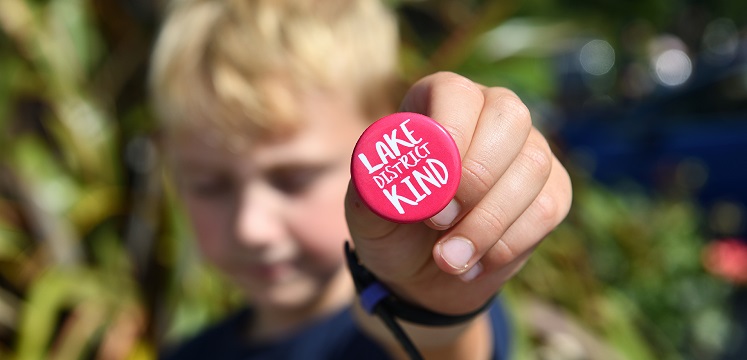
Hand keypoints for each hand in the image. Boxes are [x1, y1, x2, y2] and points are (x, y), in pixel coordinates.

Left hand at [345, 72, 571, 314]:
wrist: (421, 273)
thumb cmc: (392, 227)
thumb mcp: (367, 212)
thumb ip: (373, 191)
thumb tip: (391, 177)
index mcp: (440, 100)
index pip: (455, 94)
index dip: (447, 138)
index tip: (427, 190)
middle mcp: (490, 113)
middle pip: (509, 118)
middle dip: (475, 178)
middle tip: (438, 222)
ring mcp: (528, 149)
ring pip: (532, 167)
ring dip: (487, 223)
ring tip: (448, 259)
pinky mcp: (552, 190)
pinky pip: (547, 208)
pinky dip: (507, 244)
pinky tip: (474, 264)